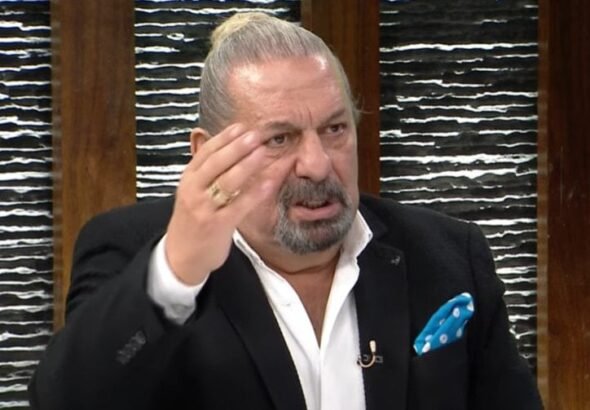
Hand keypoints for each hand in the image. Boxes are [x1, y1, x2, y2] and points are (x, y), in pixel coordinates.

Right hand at [164, 123, 283, 285]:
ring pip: (227, 181)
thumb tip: (232, 149)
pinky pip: (239, 205)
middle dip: (237, 147)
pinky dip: (255, 192)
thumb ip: (208, 173)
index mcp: (188, 179)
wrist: (181, 256)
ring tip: (263, 151)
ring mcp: (205, 208)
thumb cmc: (193, 220)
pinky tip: (269, 182)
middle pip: (216, 163)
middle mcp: (193, 191)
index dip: (224, 138)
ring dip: (246, 164)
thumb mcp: (194, 192)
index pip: (206, 152)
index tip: (242, 127)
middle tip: (256, 135)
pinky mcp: (217, 225)